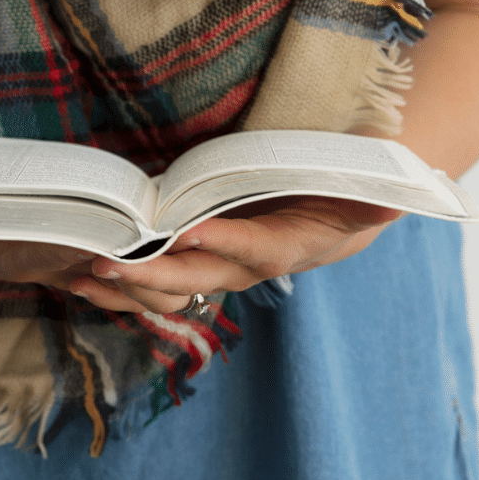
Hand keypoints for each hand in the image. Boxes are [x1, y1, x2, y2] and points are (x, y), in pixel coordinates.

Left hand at [67, 197, 403, 313]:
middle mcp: (253, 267)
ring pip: (173, 289)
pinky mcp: (200, 263)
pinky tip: (82, 278)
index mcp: (293, 244)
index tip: (189, 234)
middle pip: (202, 279)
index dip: (227, 243)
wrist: (338, 216)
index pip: (260, 249)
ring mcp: (222, 270)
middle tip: (107, 265)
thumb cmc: (348, 192)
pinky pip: (158, 280)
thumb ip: (376, 197)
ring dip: (127, 287)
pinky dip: (122, 282)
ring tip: (81, 277)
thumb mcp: (368, 190)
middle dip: (154, 275)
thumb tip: (396, 203)